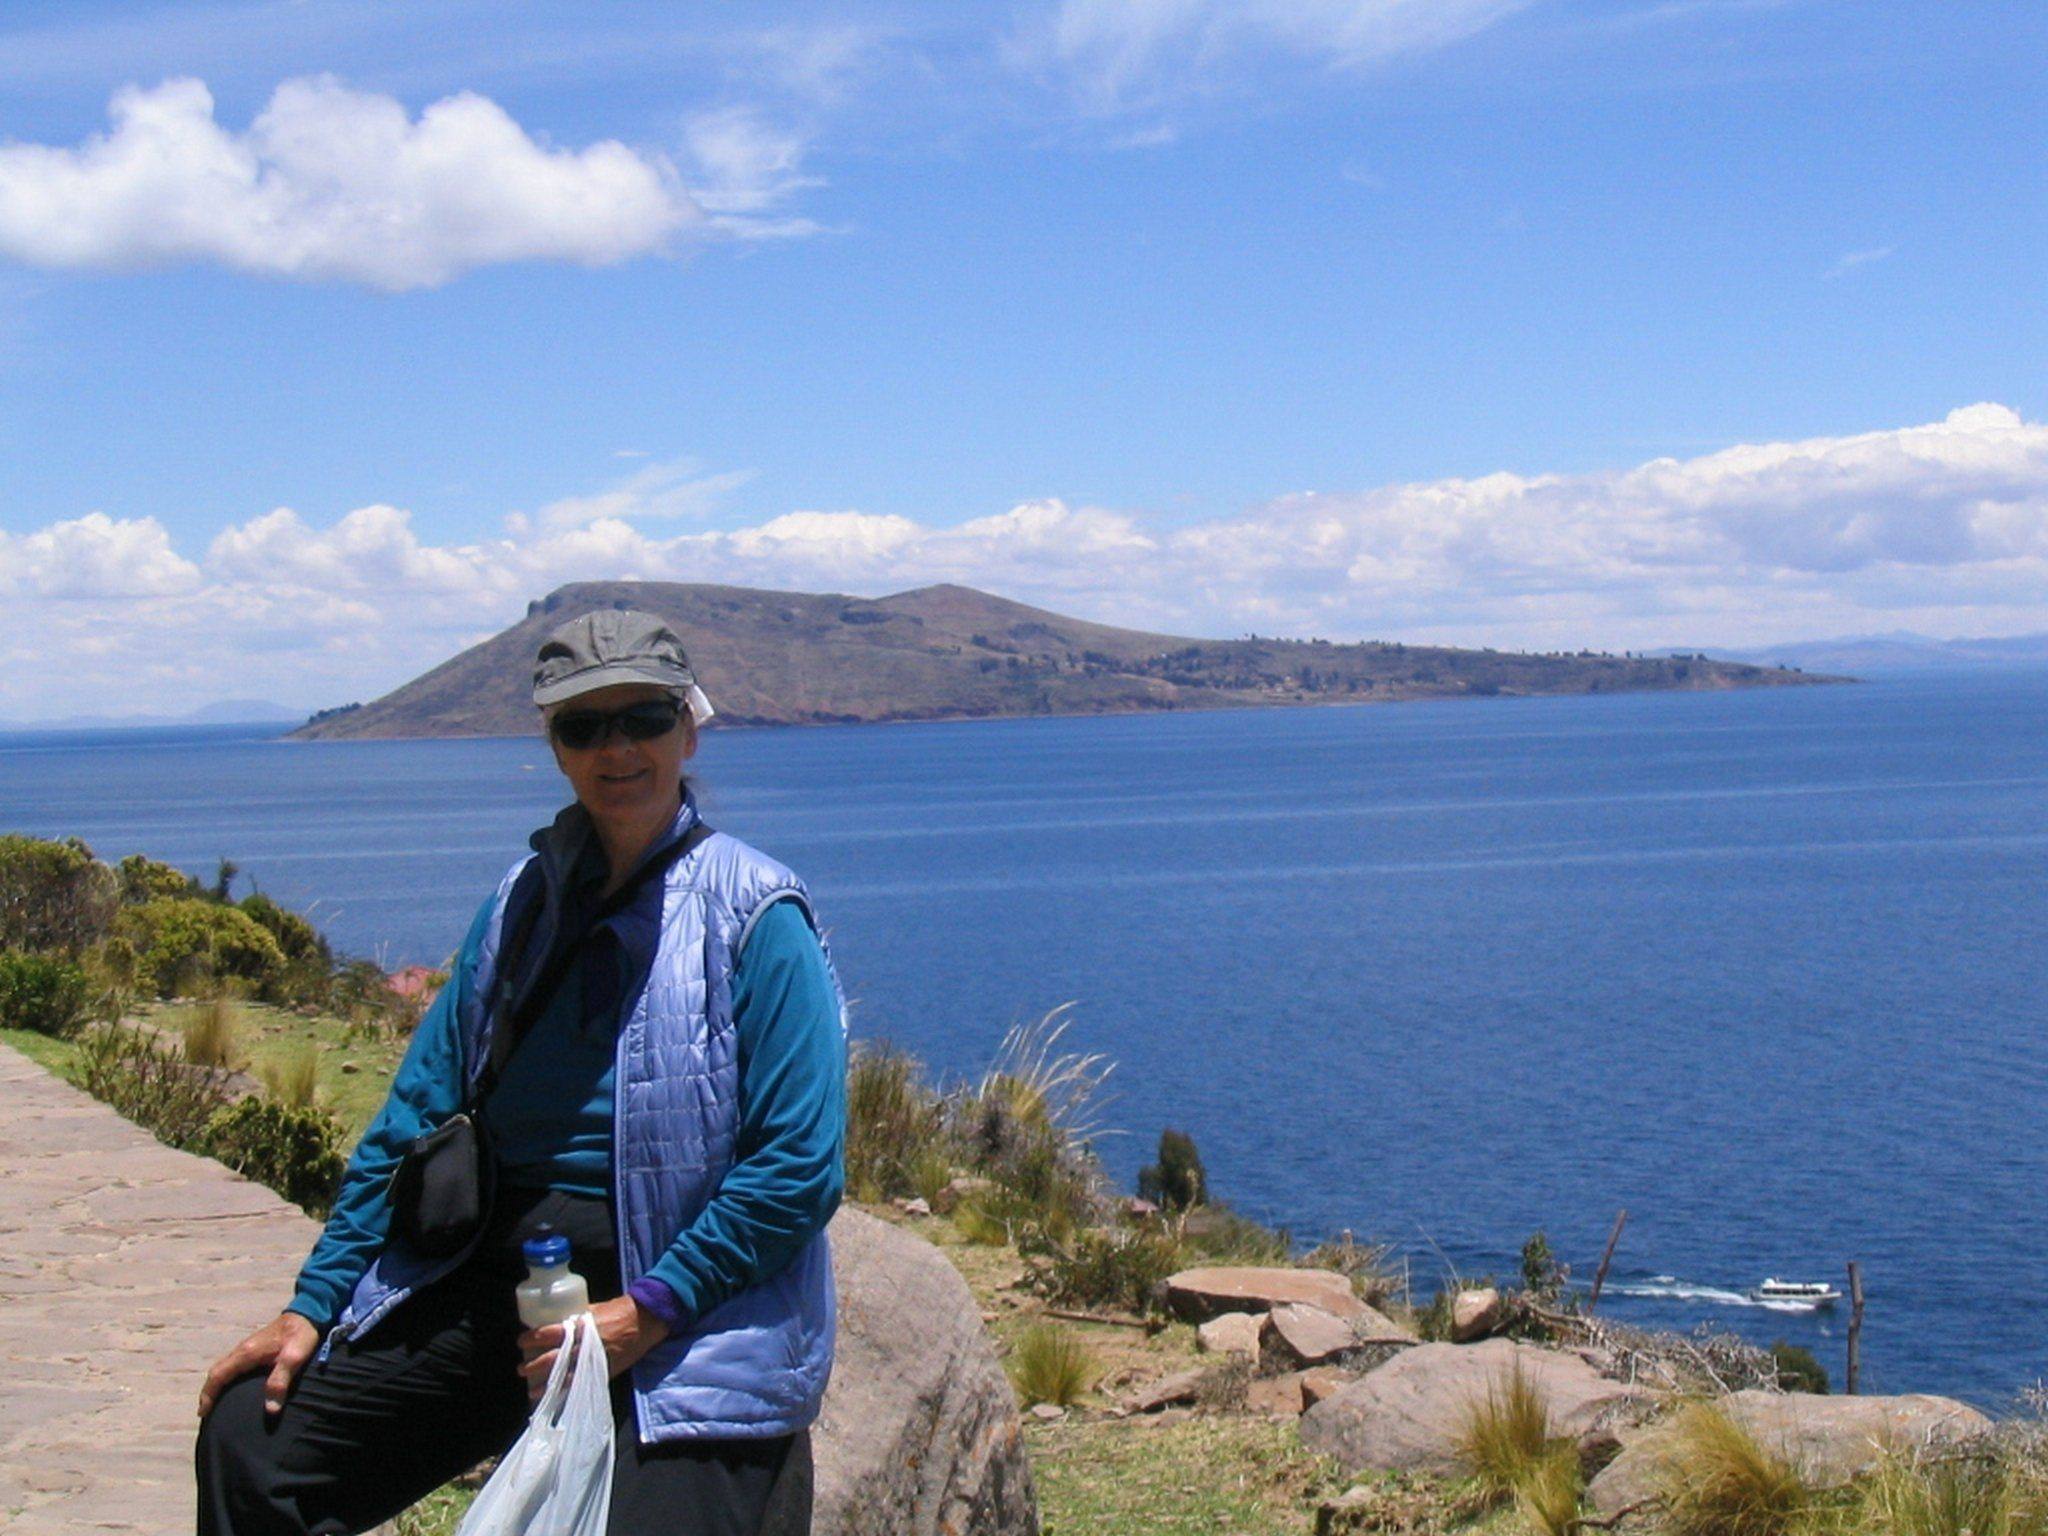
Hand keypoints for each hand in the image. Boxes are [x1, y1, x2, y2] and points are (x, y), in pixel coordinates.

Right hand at [198, 1312, 319, 1419]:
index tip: (203, 1412)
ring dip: (217, 1385)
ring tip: (216, 1404)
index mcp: (247, 1353)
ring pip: (224, 1368)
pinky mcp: (254, 1348)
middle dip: (209, 1392)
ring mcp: (247, 1347)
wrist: (308, 1313)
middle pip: (217, 1372)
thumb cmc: (301, 1335)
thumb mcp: (294, 1358)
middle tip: (206, 1412)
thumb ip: (280, 1381)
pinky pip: (233, 1365)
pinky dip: (226, 1378)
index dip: (208, 1394)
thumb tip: (270, 1409)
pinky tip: (234, 1388)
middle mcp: (242, 1349)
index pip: (218, 1375)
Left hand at [517, 1296, 668, 1403]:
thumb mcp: (593, 1309)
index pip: (548, 1334)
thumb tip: (554, 1322)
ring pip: (563, 1377)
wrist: (643, 1322)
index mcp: (580, 1327)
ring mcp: (593, 1362)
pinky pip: (580, 1385)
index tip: (521, 1341)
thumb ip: (575, 1318)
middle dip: (533, 1366)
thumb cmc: (618, 1311)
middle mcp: (583, 1346)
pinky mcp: (602, 1373)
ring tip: (531, 1390)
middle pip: (552, 1359)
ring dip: (546, 1385)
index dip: (531, 1338)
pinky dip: (566, 1392)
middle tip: (521, 1368)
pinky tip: (555, 1398)